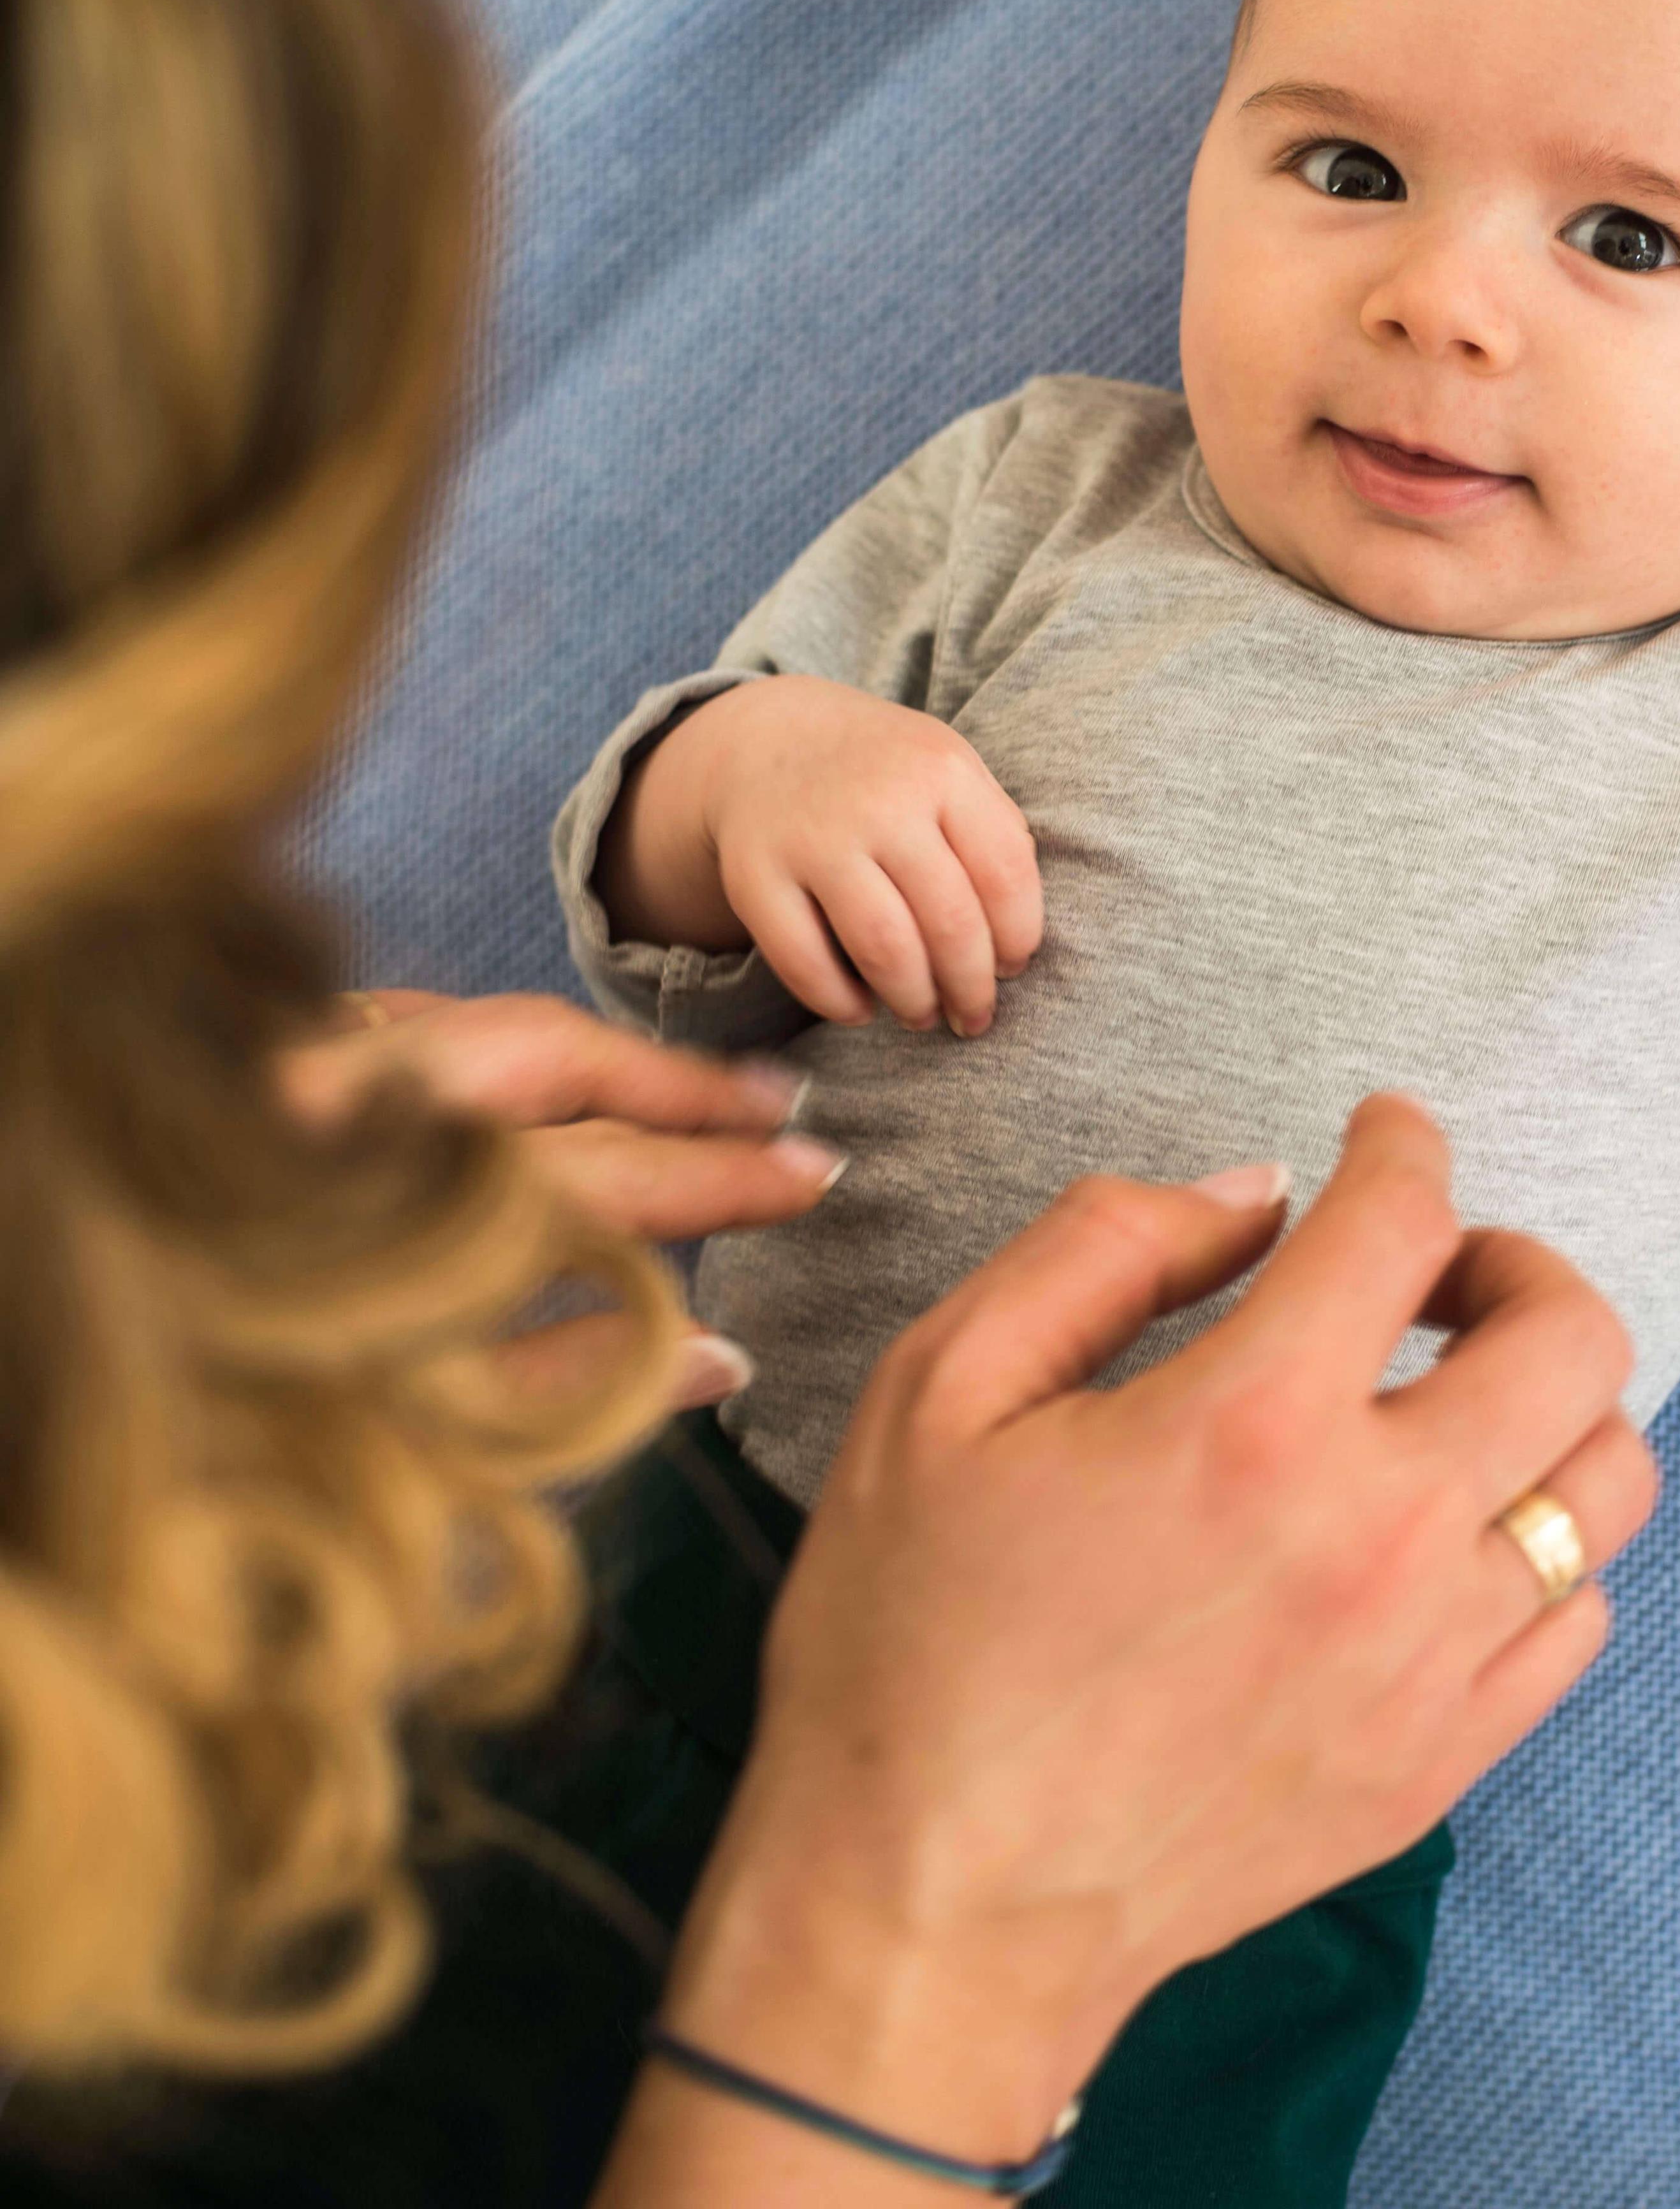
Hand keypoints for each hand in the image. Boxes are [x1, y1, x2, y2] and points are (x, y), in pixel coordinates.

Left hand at [280, 989, 846, 1407]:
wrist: (66, 1366)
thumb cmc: (240, 1448)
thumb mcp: (425, 1448)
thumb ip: (576, 1389)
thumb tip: (725, 1354)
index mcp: (402, 1223)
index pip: (604, 1181)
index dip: (720, 1182)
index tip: (814, 1180)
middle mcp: (351, 1122)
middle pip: (560, 1072)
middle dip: (691, 1095)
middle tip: (792, 1117)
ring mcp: (298, 1077)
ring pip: (492, 1029)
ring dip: (617, 1057)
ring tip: (718, 1087)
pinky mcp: (261, 1066)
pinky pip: (412, 1022)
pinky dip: (505, 1042)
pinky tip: (566, 1064)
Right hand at [603, 1098, 1657, 2201]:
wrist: (925, 1915)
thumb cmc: (911, 1642)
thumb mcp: (941, 1390)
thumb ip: (1104, 1249)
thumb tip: (1255, 1197)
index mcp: (1253, 1422)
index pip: (1401, 1220)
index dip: (1401, 1142)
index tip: (1383, 1133)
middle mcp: (1382, 1534)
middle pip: (1571, 1338)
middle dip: (1512, 1259)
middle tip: (1432, 1271)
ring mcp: (1432, 1662)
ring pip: (1608, 1483)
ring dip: (1554, 1403)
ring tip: (1461, 1398)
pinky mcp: (1440, 1763)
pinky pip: (1578, 1622)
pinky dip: (1544, 1547)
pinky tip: (1453, 1537)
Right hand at [604, 675, 1042, 1038]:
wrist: (768, 738)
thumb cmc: (882, 772)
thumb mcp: (947, 767)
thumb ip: (994, 832)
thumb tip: (1018, 935)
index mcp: (942, 770)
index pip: (1006, 876)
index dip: (1018, 939)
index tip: (1010, 967)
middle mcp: (881, 801)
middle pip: (950, 923)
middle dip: (971, 988)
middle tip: (973, 1015)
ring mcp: (813, 838)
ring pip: (885, 949)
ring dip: (914, 1000)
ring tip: (922, 1015)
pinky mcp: (755, 875)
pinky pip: (803, 961)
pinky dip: (838, 1002)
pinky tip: (859, 1009)